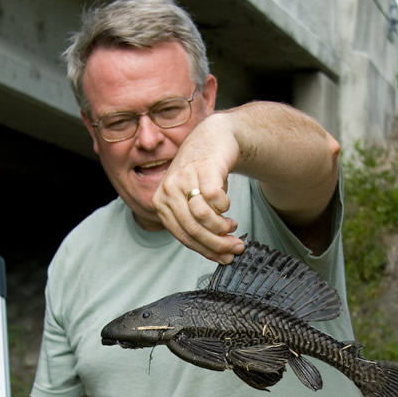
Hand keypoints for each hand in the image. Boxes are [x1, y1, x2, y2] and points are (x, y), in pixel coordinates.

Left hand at [152, 113, 244, 262]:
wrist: (213, 138)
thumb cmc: (203, 174)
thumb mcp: (191, 199)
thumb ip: (197, 224)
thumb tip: (219, 254)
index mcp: (161, 202)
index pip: (183, 236)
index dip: (206, 251)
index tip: (224, 257)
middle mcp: (168, 190)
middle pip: (193, 229)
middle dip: (218, 244)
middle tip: (236, 247)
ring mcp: (184, 178)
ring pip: (203, 217)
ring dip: (223, 227)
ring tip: (233, 225)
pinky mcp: (203, 169)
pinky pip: (215, 200)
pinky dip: (225, 207)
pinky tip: (228, 206)